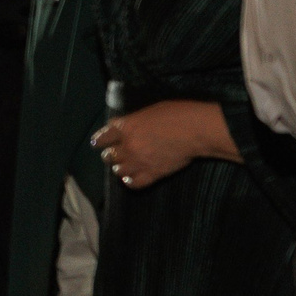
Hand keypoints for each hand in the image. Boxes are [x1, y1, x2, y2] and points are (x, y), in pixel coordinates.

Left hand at [92, 99, 238, 190]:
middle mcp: (128, 146)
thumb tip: (120, 127)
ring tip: (128, 164)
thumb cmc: (175, 115)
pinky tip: (133, 177)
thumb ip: (131, 122)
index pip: (101, 139)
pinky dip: (131, 181)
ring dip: (121, 168)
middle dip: (112, 155)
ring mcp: (139, 161)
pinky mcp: (153, 174)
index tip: (100, 143)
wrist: (196, 130)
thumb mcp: (147, 112)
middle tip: (118, 153)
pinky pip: (133, 183)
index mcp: (125, 127)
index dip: (100, 141)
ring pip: (118, 171)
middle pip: (108, 157)